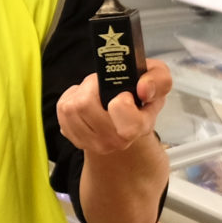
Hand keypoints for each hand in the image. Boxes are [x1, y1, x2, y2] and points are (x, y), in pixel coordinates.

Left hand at [57, 56, 171, 155]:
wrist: (128, 119)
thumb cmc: (142, 97)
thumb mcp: (159, 79)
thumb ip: (159, 80)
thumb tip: (143, 89)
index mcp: (138, 127)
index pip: (119, 110)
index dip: (119, 98)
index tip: (124, 94)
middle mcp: (114, 141)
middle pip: (84, 104)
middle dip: (92, 86)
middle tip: (105, 87)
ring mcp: (93, 143)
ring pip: (70, 107)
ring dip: (80, 92)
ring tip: (95, 93)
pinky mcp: (75, 138)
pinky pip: (62, 110)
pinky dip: (69, 98)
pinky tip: (84, 101)